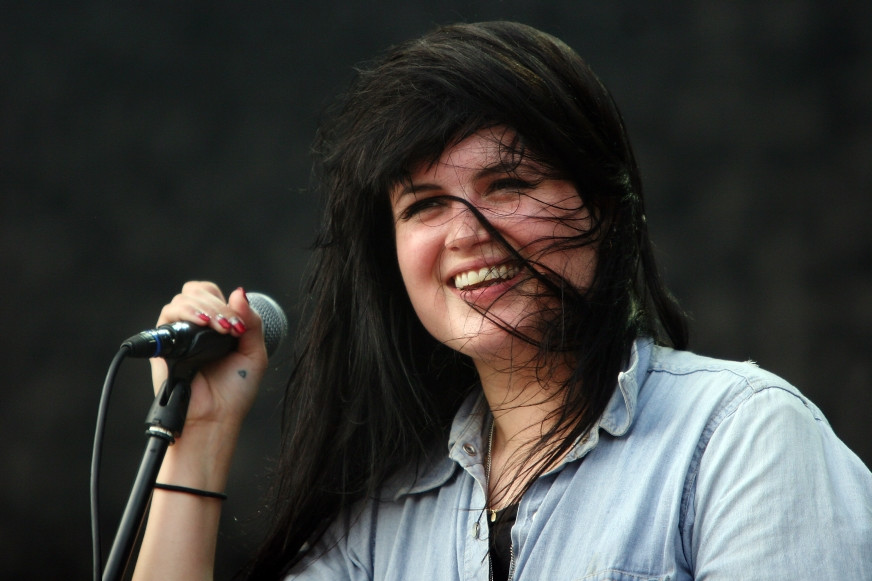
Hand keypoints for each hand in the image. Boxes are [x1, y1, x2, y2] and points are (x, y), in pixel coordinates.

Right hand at [149, 281, 267, 432]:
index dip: (226, 301)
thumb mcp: (254, 353)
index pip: (213, 295)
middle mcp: (195, 328)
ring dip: (205, 308)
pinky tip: (202, 325)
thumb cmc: (234, 391)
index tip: (239, 324)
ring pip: (183, 300)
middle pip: (197, 292)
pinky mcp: (164, 344)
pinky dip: (187, 314)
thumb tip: (239, 292)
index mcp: (215, 327)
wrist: (216, 417)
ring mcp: (179, 334)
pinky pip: (168, 316)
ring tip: (220, 329)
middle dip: (217, 305)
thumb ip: (252, 322)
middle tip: (231, 327)